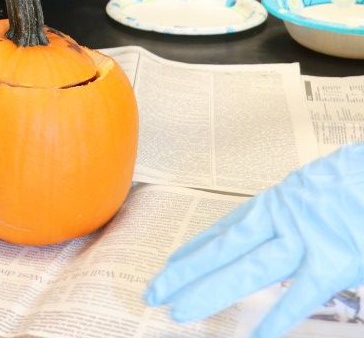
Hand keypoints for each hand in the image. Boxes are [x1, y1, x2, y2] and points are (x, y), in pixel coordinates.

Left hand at [146, 144, 363, 337]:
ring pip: (247, 270)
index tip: (171, 264)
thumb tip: (269, 230)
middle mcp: (281, 220)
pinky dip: (277, 317)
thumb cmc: (354, 181)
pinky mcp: (333, 261)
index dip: (196, 249)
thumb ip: (290, 215)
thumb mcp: (313, 190)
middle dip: (186, 272)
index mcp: (276, 203)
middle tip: (153, 291)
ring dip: (210, 291)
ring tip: (179, 311)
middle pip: (223, 249)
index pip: (225, 230)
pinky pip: (301, 296)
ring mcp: (304, 241)